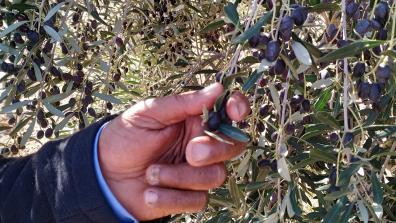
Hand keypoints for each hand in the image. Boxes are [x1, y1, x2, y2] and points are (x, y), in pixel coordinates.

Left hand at [98, 83, 249, 220]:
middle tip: (190, 152)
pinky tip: (149, 192)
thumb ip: (182, 103)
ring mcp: (196, 171)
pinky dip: (171, 197)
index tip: (234, 110)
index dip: (238, 108)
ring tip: (151, 173)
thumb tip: (217, 88)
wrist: (104, 175)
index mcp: (194, 120)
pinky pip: (197, 200)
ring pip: (215, 176)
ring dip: (180, 177)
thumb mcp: (148, 113)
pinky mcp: (188, 196)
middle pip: (232, 146)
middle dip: (214, 150)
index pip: (228, 112)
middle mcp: (201, 144)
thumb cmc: (124, 138)